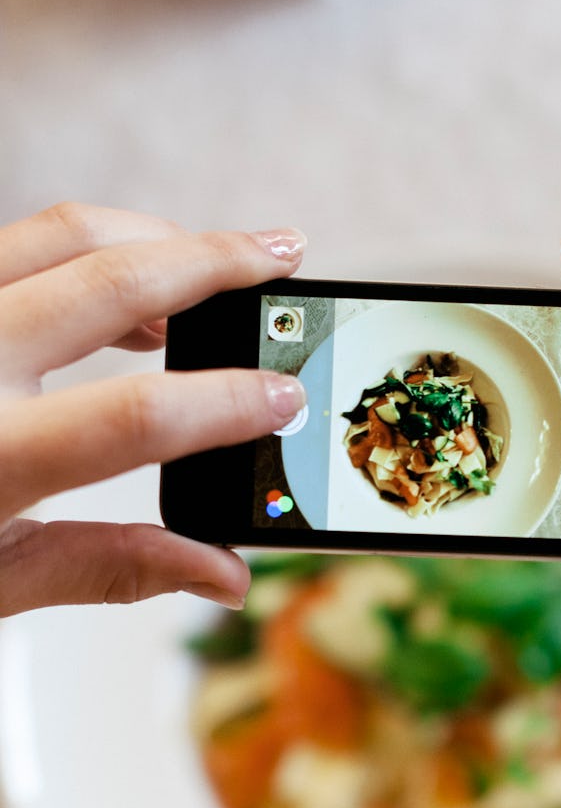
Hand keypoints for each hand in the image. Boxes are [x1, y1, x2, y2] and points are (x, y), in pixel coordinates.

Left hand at [0, 203, 306, 616]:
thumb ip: (109, 567)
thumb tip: (222, 575)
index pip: (134, 416)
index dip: (227, 404)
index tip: (287, 399)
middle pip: (112, 281)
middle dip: (215, 263)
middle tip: (282, 258)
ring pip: (60, 233)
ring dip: (152, 237)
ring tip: (211, 266)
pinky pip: (15, 243)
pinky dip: (85, 248)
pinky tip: (121, 284)